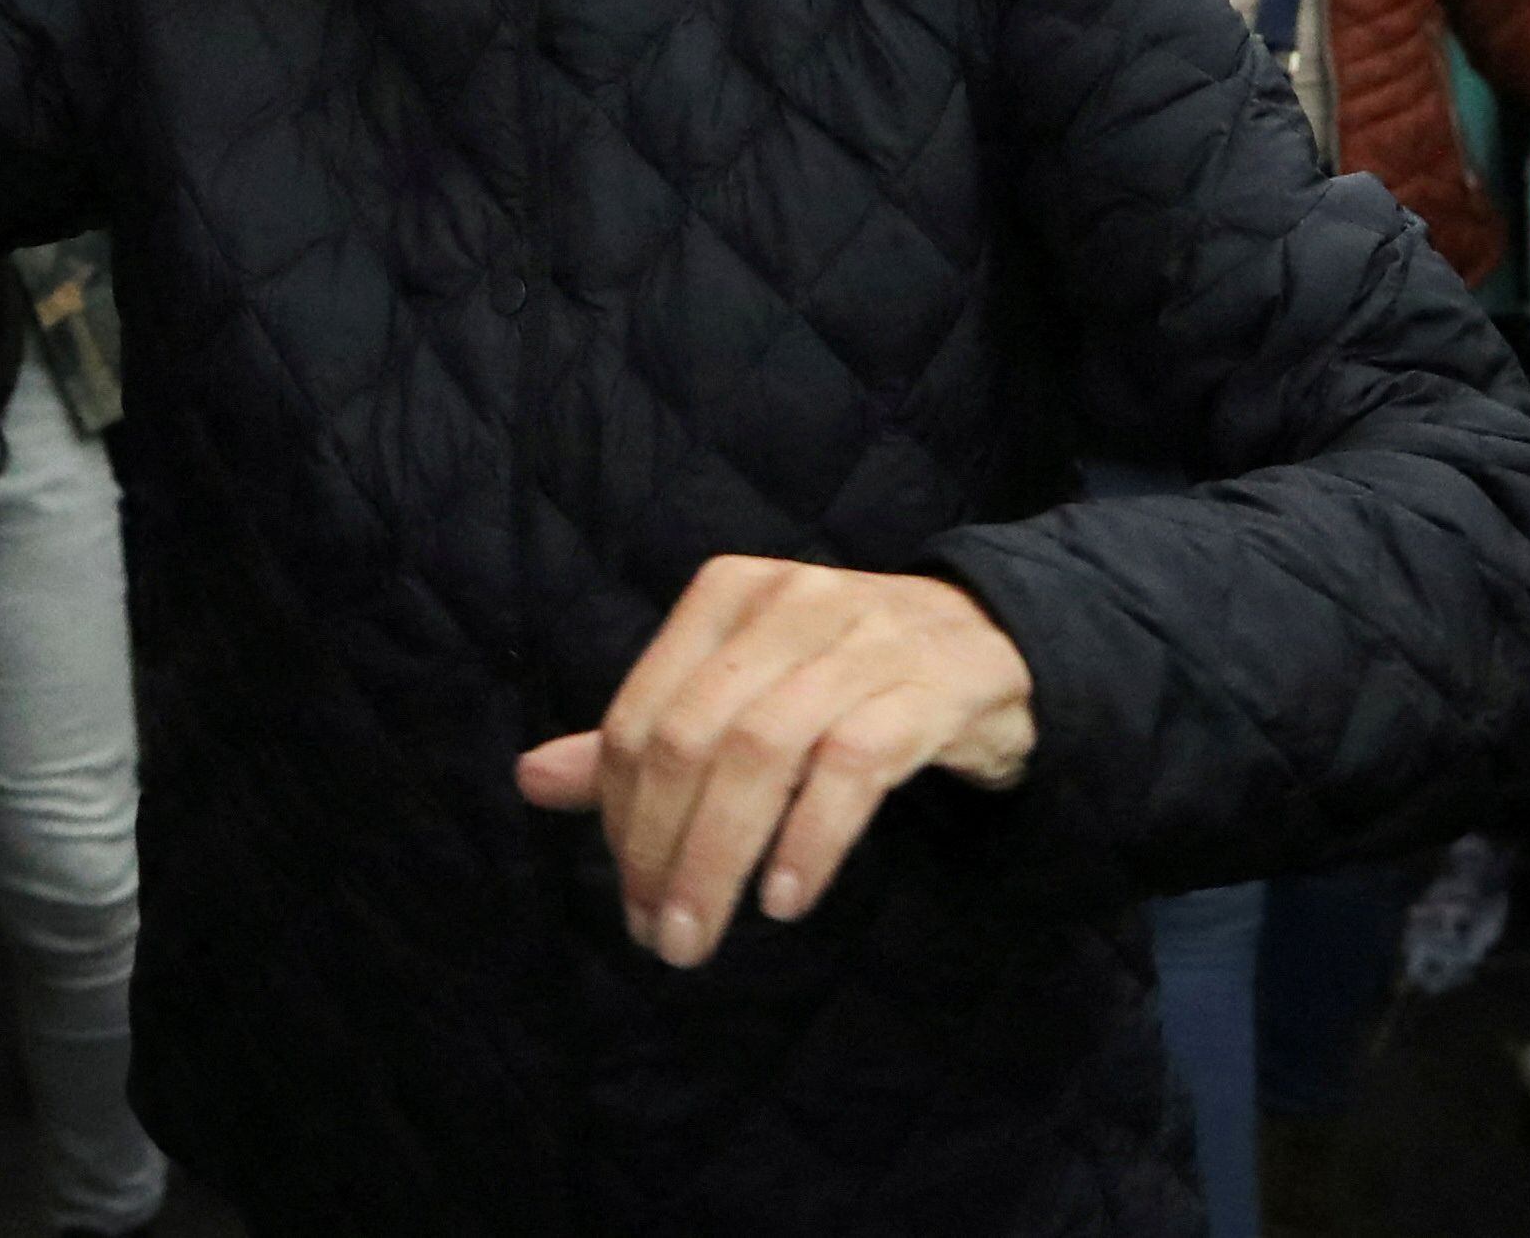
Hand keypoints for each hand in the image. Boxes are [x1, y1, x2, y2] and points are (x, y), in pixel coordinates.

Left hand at [514, 557, 1034, 967]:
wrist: (998, 641)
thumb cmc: (848, 675)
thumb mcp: (744, 691)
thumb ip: (648, 738)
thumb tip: (531, 780)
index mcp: (727, 595)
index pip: (642, 715)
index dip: (620, 813)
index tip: (629, 893)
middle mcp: (790, 603)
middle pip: (691, 737)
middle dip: (659, 847)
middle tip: (659, 934)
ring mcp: (865, 640)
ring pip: (763, 752)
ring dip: (721, 856)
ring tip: (702, 931)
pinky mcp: (934, 685)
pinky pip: (856, 765)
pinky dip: (810, 837)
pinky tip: (785, 898)